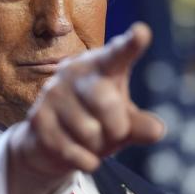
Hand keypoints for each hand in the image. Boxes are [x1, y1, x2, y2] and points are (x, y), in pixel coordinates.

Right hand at [6, 22, 164, 193]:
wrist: (49, 144)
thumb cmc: (96, 123)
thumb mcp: (124, 122)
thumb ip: (140, 125)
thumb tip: (156, 130)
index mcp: (102, 65)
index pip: (118, 54)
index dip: (130, 45)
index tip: (142, 33)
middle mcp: (75, 71)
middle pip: (106, 102)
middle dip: (117, 128)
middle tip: (114, 132)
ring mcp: (53, 93)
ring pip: (90, 132)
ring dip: (97, 146)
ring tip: (89, 139)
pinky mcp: (38, 118)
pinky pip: (72, 150)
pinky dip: (85, 160)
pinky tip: (80, 154)